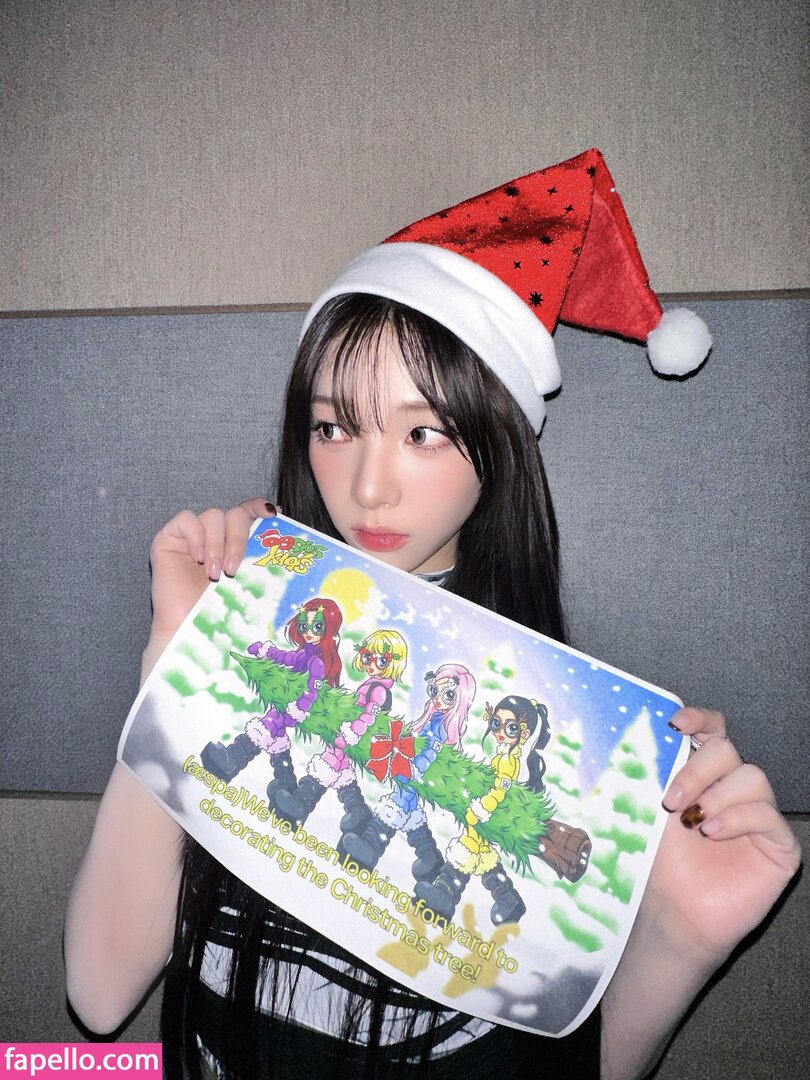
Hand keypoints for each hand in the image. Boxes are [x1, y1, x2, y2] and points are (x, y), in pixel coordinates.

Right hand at [147, 497, 273, 646]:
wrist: (187, 628)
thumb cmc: (218, 609)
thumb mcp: (246, 578)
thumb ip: (259, 554)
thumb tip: (281, 526)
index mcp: (234, 540)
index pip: (248, 510)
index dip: (258, 507)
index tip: (271, 515)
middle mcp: (215, 534)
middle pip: (234, 514)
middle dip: (237, 539)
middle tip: (233, 568)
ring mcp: (192, 535)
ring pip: (213, 515)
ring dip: (216, 545)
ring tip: (214, 573)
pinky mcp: (168, 537)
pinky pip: (185, 519)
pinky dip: (195, 536)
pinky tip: (197, 558)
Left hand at [648, 706, 799, 958]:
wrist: (670, 913)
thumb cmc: (657, 862)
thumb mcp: (650, 809)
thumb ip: (655, 773)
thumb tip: (644, 736)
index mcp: (702, 774)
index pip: (713, 731)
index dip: (699, 720)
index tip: (675, 724)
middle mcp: (733, 789)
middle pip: (728, 750)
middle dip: (698, 769)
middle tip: (671, 799)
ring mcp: (759, 815)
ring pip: (753, 778)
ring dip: (717, 795)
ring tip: (692, 823)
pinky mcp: (779, 846)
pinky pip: (768, 816)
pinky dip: (737, 818)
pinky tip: (711, 833)